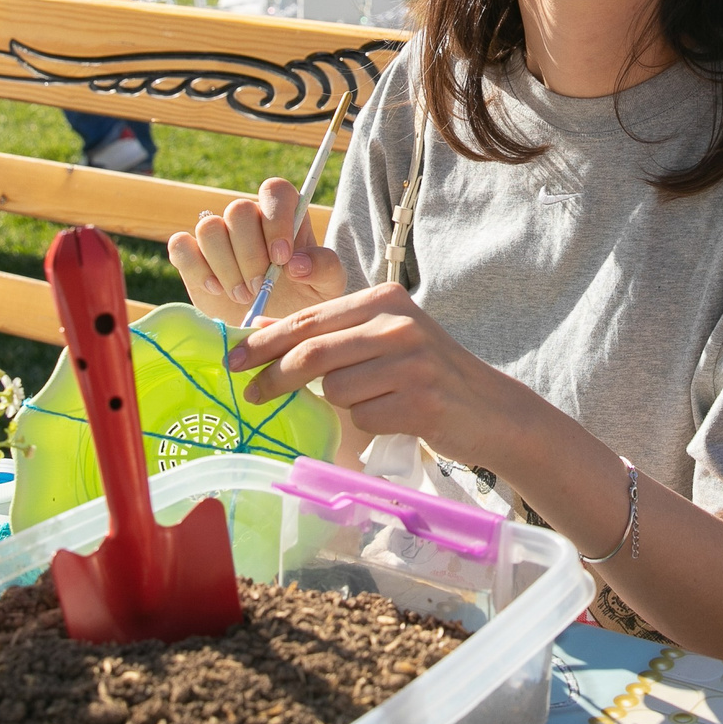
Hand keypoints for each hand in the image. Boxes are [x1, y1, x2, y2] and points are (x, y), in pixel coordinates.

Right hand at [167, 176, 347, 321]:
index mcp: (284, 215)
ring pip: (208, 227)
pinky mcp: (193, 258)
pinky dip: (195, 267)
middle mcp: (249, 220)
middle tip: (260, 288)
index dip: (276, 220)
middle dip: (249, 254)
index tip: (282, 258)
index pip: (275, 191)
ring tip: (243, 296)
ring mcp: (219, 238)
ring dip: (225, 265)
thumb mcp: (328, 287)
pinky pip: (181, 245)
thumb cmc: (306, 301)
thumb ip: (324, 267)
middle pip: (238, 210)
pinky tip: (216, 290)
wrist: (275, 329)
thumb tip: (296, 263)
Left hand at [229, 283, 524, 464]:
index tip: (231, 359)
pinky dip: (369, 424)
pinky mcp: (420, 401)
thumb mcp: (381, 337)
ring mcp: (412, 362)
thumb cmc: (427, 372)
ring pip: (336, 391)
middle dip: (274, 377)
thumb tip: (261, 329)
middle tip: (251, 395)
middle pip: (313, 353)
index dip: (264, 342)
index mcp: (384, 299)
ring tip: (377, 401)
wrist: (490, 409)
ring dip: (343, 404)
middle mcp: (397, 324)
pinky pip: (363, 418)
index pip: (309, 320)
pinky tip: (396, 417)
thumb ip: (328, 331)